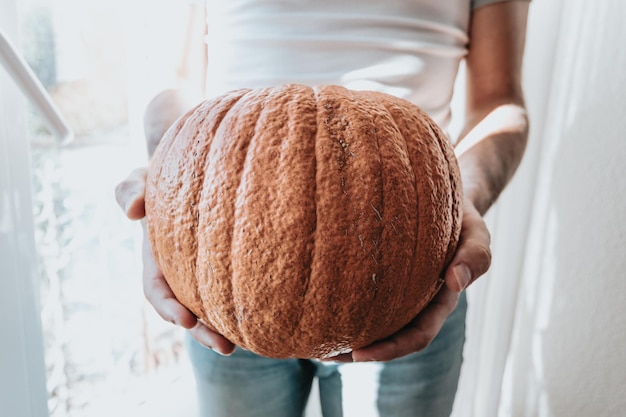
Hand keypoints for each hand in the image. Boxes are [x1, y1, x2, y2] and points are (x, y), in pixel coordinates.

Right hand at [115, 168, 235, 354]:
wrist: (188, 176)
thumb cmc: (160, 180)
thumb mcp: (138, 181)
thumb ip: (129, 190)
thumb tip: (133, 211)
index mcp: (156, 261)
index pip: (158, 292)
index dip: (168, 309)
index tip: (186, 321)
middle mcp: (179, 274)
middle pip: (189, 311)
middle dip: (204, 332)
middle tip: (226, 347)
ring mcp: (202, 274)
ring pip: (213, 307)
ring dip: (227, 327)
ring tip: (252, 342)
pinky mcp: (225, 268)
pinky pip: (233, 288)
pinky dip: (244, 303)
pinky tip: (268, 312)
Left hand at [329, 198, 490, 362]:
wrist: (446, 200)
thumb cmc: (462, 218)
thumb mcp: (476, 233)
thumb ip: (475, 255)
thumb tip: (456, 281)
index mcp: (438, 303)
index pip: (415, 336)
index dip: (389, 349)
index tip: (358, 354)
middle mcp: (415, 303)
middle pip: (386, 337)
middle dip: (356, 350)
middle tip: (323, 354)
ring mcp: (397, 291)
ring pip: (370, 320)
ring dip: (344, 334)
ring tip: (310, 340)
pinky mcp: (381, 274)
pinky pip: (361, 294)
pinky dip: (341, 303)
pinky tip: (314, 303)